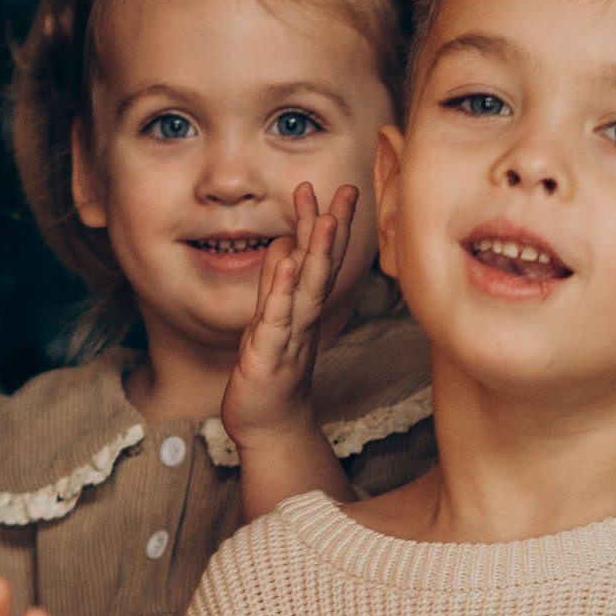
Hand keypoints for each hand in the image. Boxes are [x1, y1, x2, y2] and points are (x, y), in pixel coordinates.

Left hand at [223, 180, 357, 450]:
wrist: (267, 425)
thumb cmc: (271, 374)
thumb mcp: (272, 320)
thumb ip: (276, 284)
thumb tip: (283, 245)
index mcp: (304, 308)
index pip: (320, 260)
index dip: (328, 224)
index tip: (336, 190)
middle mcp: (304, 318)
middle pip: (324, 267)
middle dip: (334, 227)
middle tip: (347, 190)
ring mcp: (291, 336)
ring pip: (309, 289)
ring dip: (318, 253)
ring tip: (326, 218)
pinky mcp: (270, 354)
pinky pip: (279, 318)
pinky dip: (284, 290)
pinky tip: (289, 264)